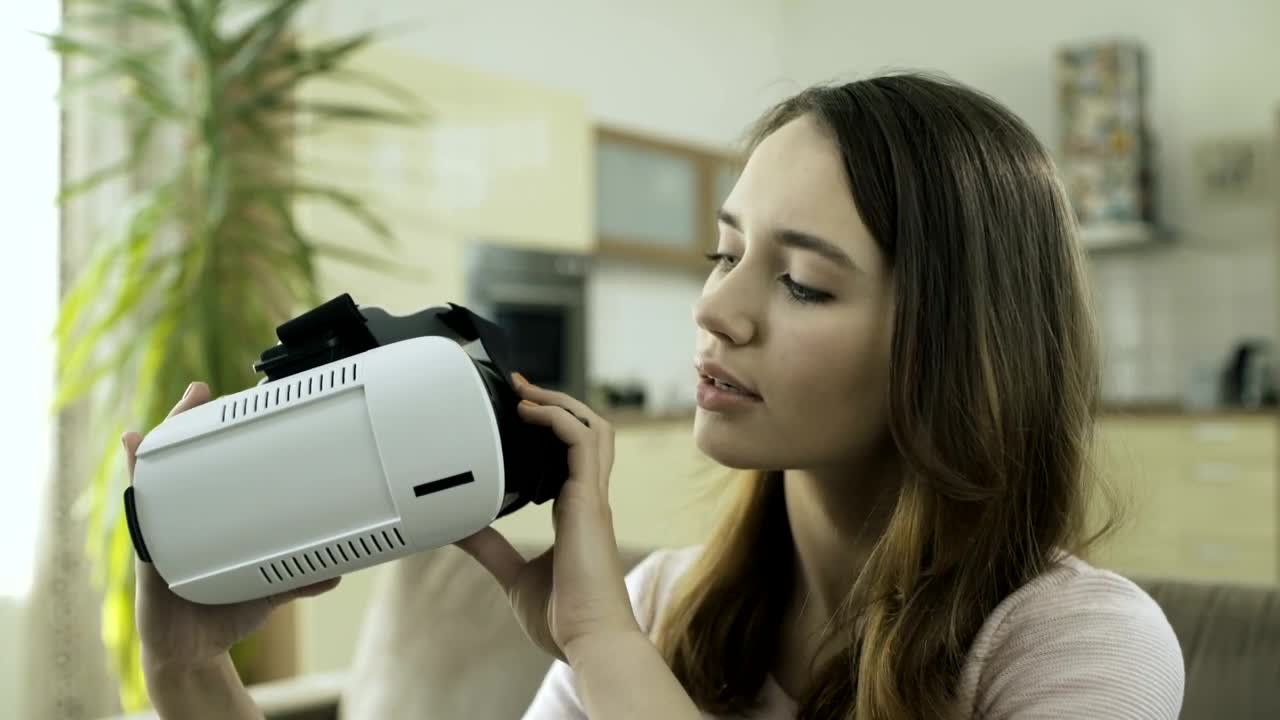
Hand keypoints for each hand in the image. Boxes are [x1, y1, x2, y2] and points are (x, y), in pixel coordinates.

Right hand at [126, 382, 341, 677]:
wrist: (198, 654)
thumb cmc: (228, 610)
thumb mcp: (269, 585)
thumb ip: (302, 576)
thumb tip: (341, 569)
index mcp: (208, 519)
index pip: (210, 467)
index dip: (214, 434)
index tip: (225, 400)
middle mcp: (181, 520)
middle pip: (178, 463)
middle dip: (182, 425)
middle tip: (197, 393)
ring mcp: (162, 536)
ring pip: (153, 485)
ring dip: (151, 452)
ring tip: (151, 425)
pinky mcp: (150, 560)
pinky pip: (142, 522)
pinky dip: (137, 492)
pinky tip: (132, 467)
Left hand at [455, 374, 639, 661]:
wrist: (589, 640)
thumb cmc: (563, 617)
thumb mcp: (513, 575)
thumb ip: (491, 548)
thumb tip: (459, 529)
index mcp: (576, 513)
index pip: (573, 455)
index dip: (552, 428)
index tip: (520, 412)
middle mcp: (588, 498)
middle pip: (590, 431)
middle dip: (558, 403)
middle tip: (521, 389)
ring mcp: (592, 497)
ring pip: (592, 428)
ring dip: (560, 403)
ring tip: (526, 393)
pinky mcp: (589, 500)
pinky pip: (582, 441)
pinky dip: (558, 419)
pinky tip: (530, 413)